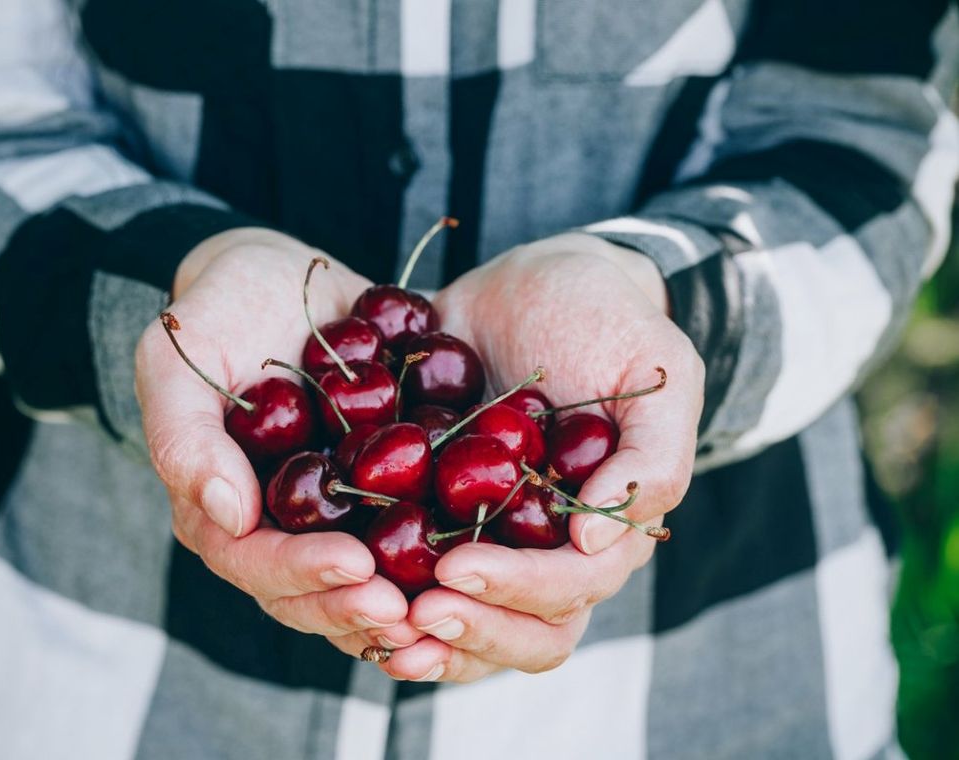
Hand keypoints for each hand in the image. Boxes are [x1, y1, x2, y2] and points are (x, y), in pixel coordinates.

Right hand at [135, 228, 418, 650]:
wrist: (287, 279)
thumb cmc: (221, 308)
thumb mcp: (177, 356)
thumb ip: (184, 435)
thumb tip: (227, 515)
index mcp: (218, 507)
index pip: (254, 561)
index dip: (302, 573)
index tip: (354, 566)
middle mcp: (274, 527)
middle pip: (309, 593)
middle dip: (355, 605)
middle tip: (409, 611)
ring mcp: (330, 517)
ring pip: (360, 584)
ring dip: (400, 606)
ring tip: (443, 607)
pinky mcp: (379, 497)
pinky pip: (404, 544)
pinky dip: (433, 568)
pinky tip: (480, 570)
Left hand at [374, 233, 704, 681]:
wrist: (539, 280)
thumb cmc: (611, 323)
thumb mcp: (658, 373)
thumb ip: (653, 458)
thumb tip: (591, 540)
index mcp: (600, 529)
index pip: (567, 591)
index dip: (516, 593)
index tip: (454, 570)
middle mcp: (542, 547)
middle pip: (518, 630)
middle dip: (467, 630)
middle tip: (412, 612)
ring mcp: (488, 532)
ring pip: (463, 617)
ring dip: (422, 635)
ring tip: (372, 626)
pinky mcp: (433, 505)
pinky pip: (408, 565)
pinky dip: (378, 588)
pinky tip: (337, 583)